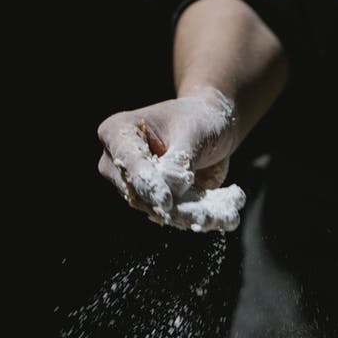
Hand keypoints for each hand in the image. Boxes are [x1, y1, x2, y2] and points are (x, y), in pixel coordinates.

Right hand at [96, 85, 244, 231]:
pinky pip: (171, 215)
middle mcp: (118, 162)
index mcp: (118, 132)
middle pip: (136, 192)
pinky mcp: (154, 200)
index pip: (128, 162)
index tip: (166, 200)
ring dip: (185, 216)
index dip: (147, 182)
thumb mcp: (194, 132)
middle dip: (168, 207)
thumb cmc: (199, 118)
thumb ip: (181, 159)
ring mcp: (134, 184)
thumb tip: (173, 189)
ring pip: (154, 209)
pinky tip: (219, 219)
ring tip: (213, 217)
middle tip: (198, 216)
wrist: (212, 125)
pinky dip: (194, 218)